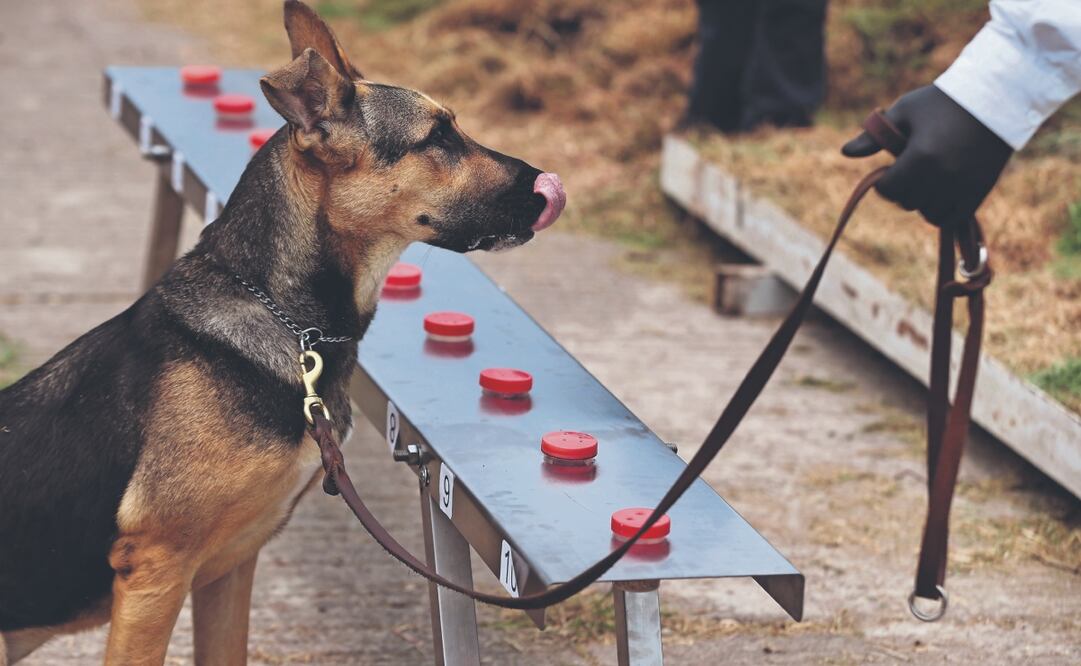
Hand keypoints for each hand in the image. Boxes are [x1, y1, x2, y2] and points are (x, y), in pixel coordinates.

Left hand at [842, 85, 1012, 225]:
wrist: (995, 97)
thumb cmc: (942, 102)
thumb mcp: (904, 112)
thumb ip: (873, 136)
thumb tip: (845, 152)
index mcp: (920, 157)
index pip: (887, 190)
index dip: (884, 181)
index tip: (892, 169)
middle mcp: (942, 176)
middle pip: (907, 202)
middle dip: (904, 188)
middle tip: (913, 169)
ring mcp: (963, 186)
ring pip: (928, 214)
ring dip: (923, 201)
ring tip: (928, 179)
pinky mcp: (980, 191)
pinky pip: (951, 218)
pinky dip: (942, 211)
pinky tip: (941, 194)